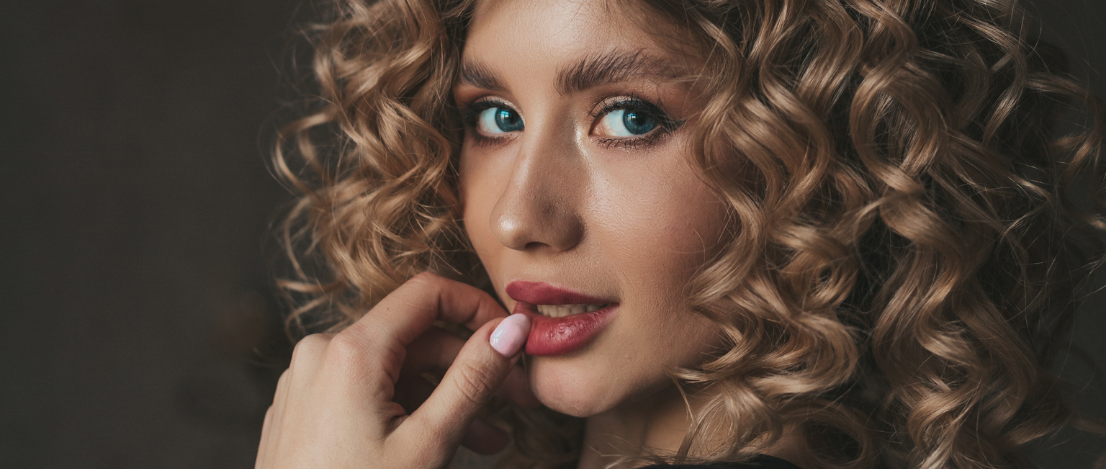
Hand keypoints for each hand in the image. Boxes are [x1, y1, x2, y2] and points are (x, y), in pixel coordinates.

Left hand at [255, 272, 534, 468]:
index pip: (427, 293)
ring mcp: (306, 381)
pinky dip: (406, 409)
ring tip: (488, 439)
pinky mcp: (302, 408)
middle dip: (469, 366)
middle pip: (413, 337)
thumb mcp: (428, 443)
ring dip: (443, 396)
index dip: (477, 306)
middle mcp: (321, 353)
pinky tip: (438, 444)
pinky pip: (364, 391)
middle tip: (518, 400)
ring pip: (393, 370)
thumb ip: (473, 379)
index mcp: (350, 350)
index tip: (511, 335)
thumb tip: (511, 328)